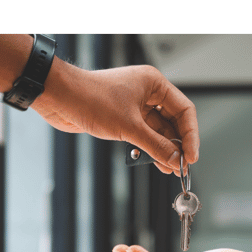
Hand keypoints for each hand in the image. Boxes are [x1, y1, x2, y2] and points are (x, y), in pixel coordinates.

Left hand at [34, 60, 198, 174]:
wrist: (59, 97)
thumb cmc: (89, 98)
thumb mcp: (129, 127)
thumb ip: (156, 145)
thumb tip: (175, 160)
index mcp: (154, 84)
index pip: (184, 110)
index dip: (191, 135)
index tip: (191, 156)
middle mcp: (147, 92)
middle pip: (173, 121)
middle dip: (178, 144)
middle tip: (182, 166)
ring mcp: (134, 105)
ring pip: (158, 130)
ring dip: (164, 149)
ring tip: (170, 168)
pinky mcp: (123, 117)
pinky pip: (144, 134)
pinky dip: (150, 147)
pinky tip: (156, 161)